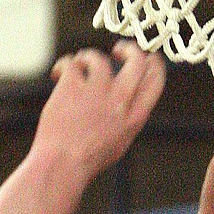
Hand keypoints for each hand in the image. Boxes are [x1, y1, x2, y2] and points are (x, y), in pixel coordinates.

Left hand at [35, 40, 165, 185]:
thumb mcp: (118, 143)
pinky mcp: (73, 85)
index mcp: (135, 117)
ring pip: (99, 57)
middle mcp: (121, 101)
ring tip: (78, 65)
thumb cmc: (86, 160)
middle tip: (118, 49)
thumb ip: (126, 119)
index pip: (156, 79)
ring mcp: (97, 91)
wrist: (62, 165)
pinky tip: (57, 74)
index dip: (152, 62)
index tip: (144, 56)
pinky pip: (71, 63)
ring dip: (87, 57)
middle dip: (130, 49)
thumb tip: (127, 100)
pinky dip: (64, 65)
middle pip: (137, 60)